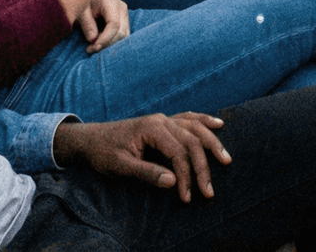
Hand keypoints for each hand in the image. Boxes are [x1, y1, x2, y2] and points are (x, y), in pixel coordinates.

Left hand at [53, 113, 230, 201]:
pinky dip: (204, 121)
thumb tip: (173, 182)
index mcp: (151, 128)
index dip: (186, 176)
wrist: (90, 139)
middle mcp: (161, 120)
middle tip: (209, 191)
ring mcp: (163, 119)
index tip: (187, 197)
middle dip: (202, 167)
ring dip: (211, 143)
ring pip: (195, 128)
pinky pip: (189, 119)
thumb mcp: (120, 167)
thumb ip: (146, 173)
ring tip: (226, 159)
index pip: (178, 152)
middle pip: (191, 141)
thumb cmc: (103, 153)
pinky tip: (217, 124)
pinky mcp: (163, 123)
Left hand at [77, 0, 131, 52]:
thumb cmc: (83, 1)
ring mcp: (124, 15)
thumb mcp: (81, 10)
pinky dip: (111, 42)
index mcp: (112, 3)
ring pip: (124, 36)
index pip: (114, 25)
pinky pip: (122, 36)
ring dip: (109, 45)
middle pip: (121, 32)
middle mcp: (122, 9)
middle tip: (90, 49)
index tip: (94, 48)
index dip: (105, 39)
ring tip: (93, 46)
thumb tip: (93, 39)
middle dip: (107, 44)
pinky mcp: (124, 22)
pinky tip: (99, 43)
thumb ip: (87, 23)